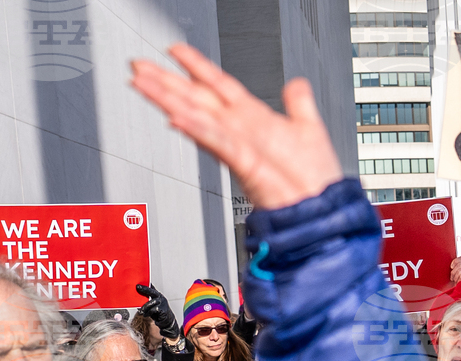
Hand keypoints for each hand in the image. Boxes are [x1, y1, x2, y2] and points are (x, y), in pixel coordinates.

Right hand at [130, 44, 342, 209]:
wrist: (322, 210)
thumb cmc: (314, 179)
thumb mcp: (309, 128)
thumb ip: (299, 104)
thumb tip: (296, 85)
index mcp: (255, 120)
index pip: (219, 85)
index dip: (198, 66)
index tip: (176, 51)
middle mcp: (241, 132)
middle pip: (197, 99)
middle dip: (167, 82)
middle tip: (138, 66)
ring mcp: (239, 147)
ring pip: (198, 117)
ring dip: (169, 99)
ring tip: (142, 84)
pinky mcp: (244, 164)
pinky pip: (218, 143)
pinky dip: (199, 130)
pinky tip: (177, 118)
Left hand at [136, 284, 180, 340]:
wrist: (167, 321)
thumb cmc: (158, 313)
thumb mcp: (151, 306)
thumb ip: (146, 302)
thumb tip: (137, 301)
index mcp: (158, 296)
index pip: (152, 288)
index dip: (146, 285)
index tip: (140, 283)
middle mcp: (161, 298)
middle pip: (152, 292)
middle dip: (144, 289)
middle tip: (138, 288)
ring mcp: (162, 303)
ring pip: (150, 303)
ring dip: (144, 308)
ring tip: (140, 312)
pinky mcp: (163, 309)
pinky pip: (153, 310)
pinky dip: (148, 313)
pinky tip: (146, 315)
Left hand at [450, 256, 460, 283]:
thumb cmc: (458, 286)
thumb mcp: (456, 276)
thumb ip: (456, 269)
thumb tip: (451, 266)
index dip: (456, 260)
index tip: (451, 267)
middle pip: (460, 265)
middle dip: (453, 272)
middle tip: (452, 278)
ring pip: (460, 270)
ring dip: (455, 276)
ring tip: (456, 281)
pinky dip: (458, 280)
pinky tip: (459, 284)